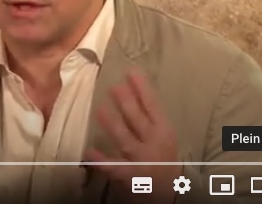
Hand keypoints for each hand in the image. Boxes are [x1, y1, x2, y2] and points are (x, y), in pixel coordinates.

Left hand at [86, 69, 180, 203]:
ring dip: (113, 125)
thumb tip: (130, 90)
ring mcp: (142, 159)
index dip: (142, 88)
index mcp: (163, 130)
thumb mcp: (162, 134)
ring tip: (100, 109)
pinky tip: (89, 152)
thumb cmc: (163, 156)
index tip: (131, 71)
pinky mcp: (131, 175)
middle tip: (113, 86)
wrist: (172, 190)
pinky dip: (102, 161)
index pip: (152, 105)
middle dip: (126, 102)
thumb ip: (148, 116)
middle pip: (138, 119)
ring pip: (126, 140)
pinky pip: (115, 168)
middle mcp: (154, 142)